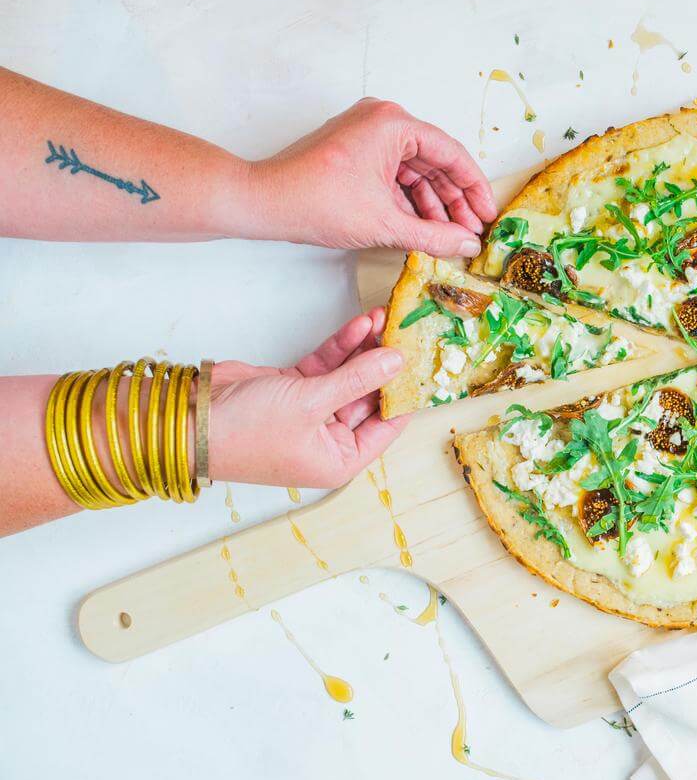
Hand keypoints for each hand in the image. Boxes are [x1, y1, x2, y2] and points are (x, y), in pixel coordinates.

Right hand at [208, 308, 407, 487]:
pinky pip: (328, 365)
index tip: (424, 363)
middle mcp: (328, 439)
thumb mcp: (311, 403)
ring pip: (349, 376)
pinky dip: (342, 346)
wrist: (189, 418)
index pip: (387, 425)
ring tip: (384, 318)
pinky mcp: (294, 388)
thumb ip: (357, 379)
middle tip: (404, 332)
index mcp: (339, 460)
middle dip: (385, 363)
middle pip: (370, 396)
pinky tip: (360, 324)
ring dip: (365, 348)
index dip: (405, 393)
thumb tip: (396, 361)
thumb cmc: (244, 432)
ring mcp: (311, 412)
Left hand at [244, 98, 496, 255]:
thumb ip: (434, 236)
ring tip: (450, 235)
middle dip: (454, 199)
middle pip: (435, 161)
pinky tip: (423, 226)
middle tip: (471, 230)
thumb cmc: (315, 202)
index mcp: (393, 123)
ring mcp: (367, 133)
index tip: (487, 214)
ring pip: (415, 170)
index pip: (451, 154)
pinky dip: (410, 199)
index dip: (474, 188)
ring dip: (433, 203)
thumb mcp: (385, 224)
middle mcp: (382, 120)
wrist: (264, 202)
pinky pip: (395, 173)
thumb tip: (467, 244)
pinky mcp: (356, 150)